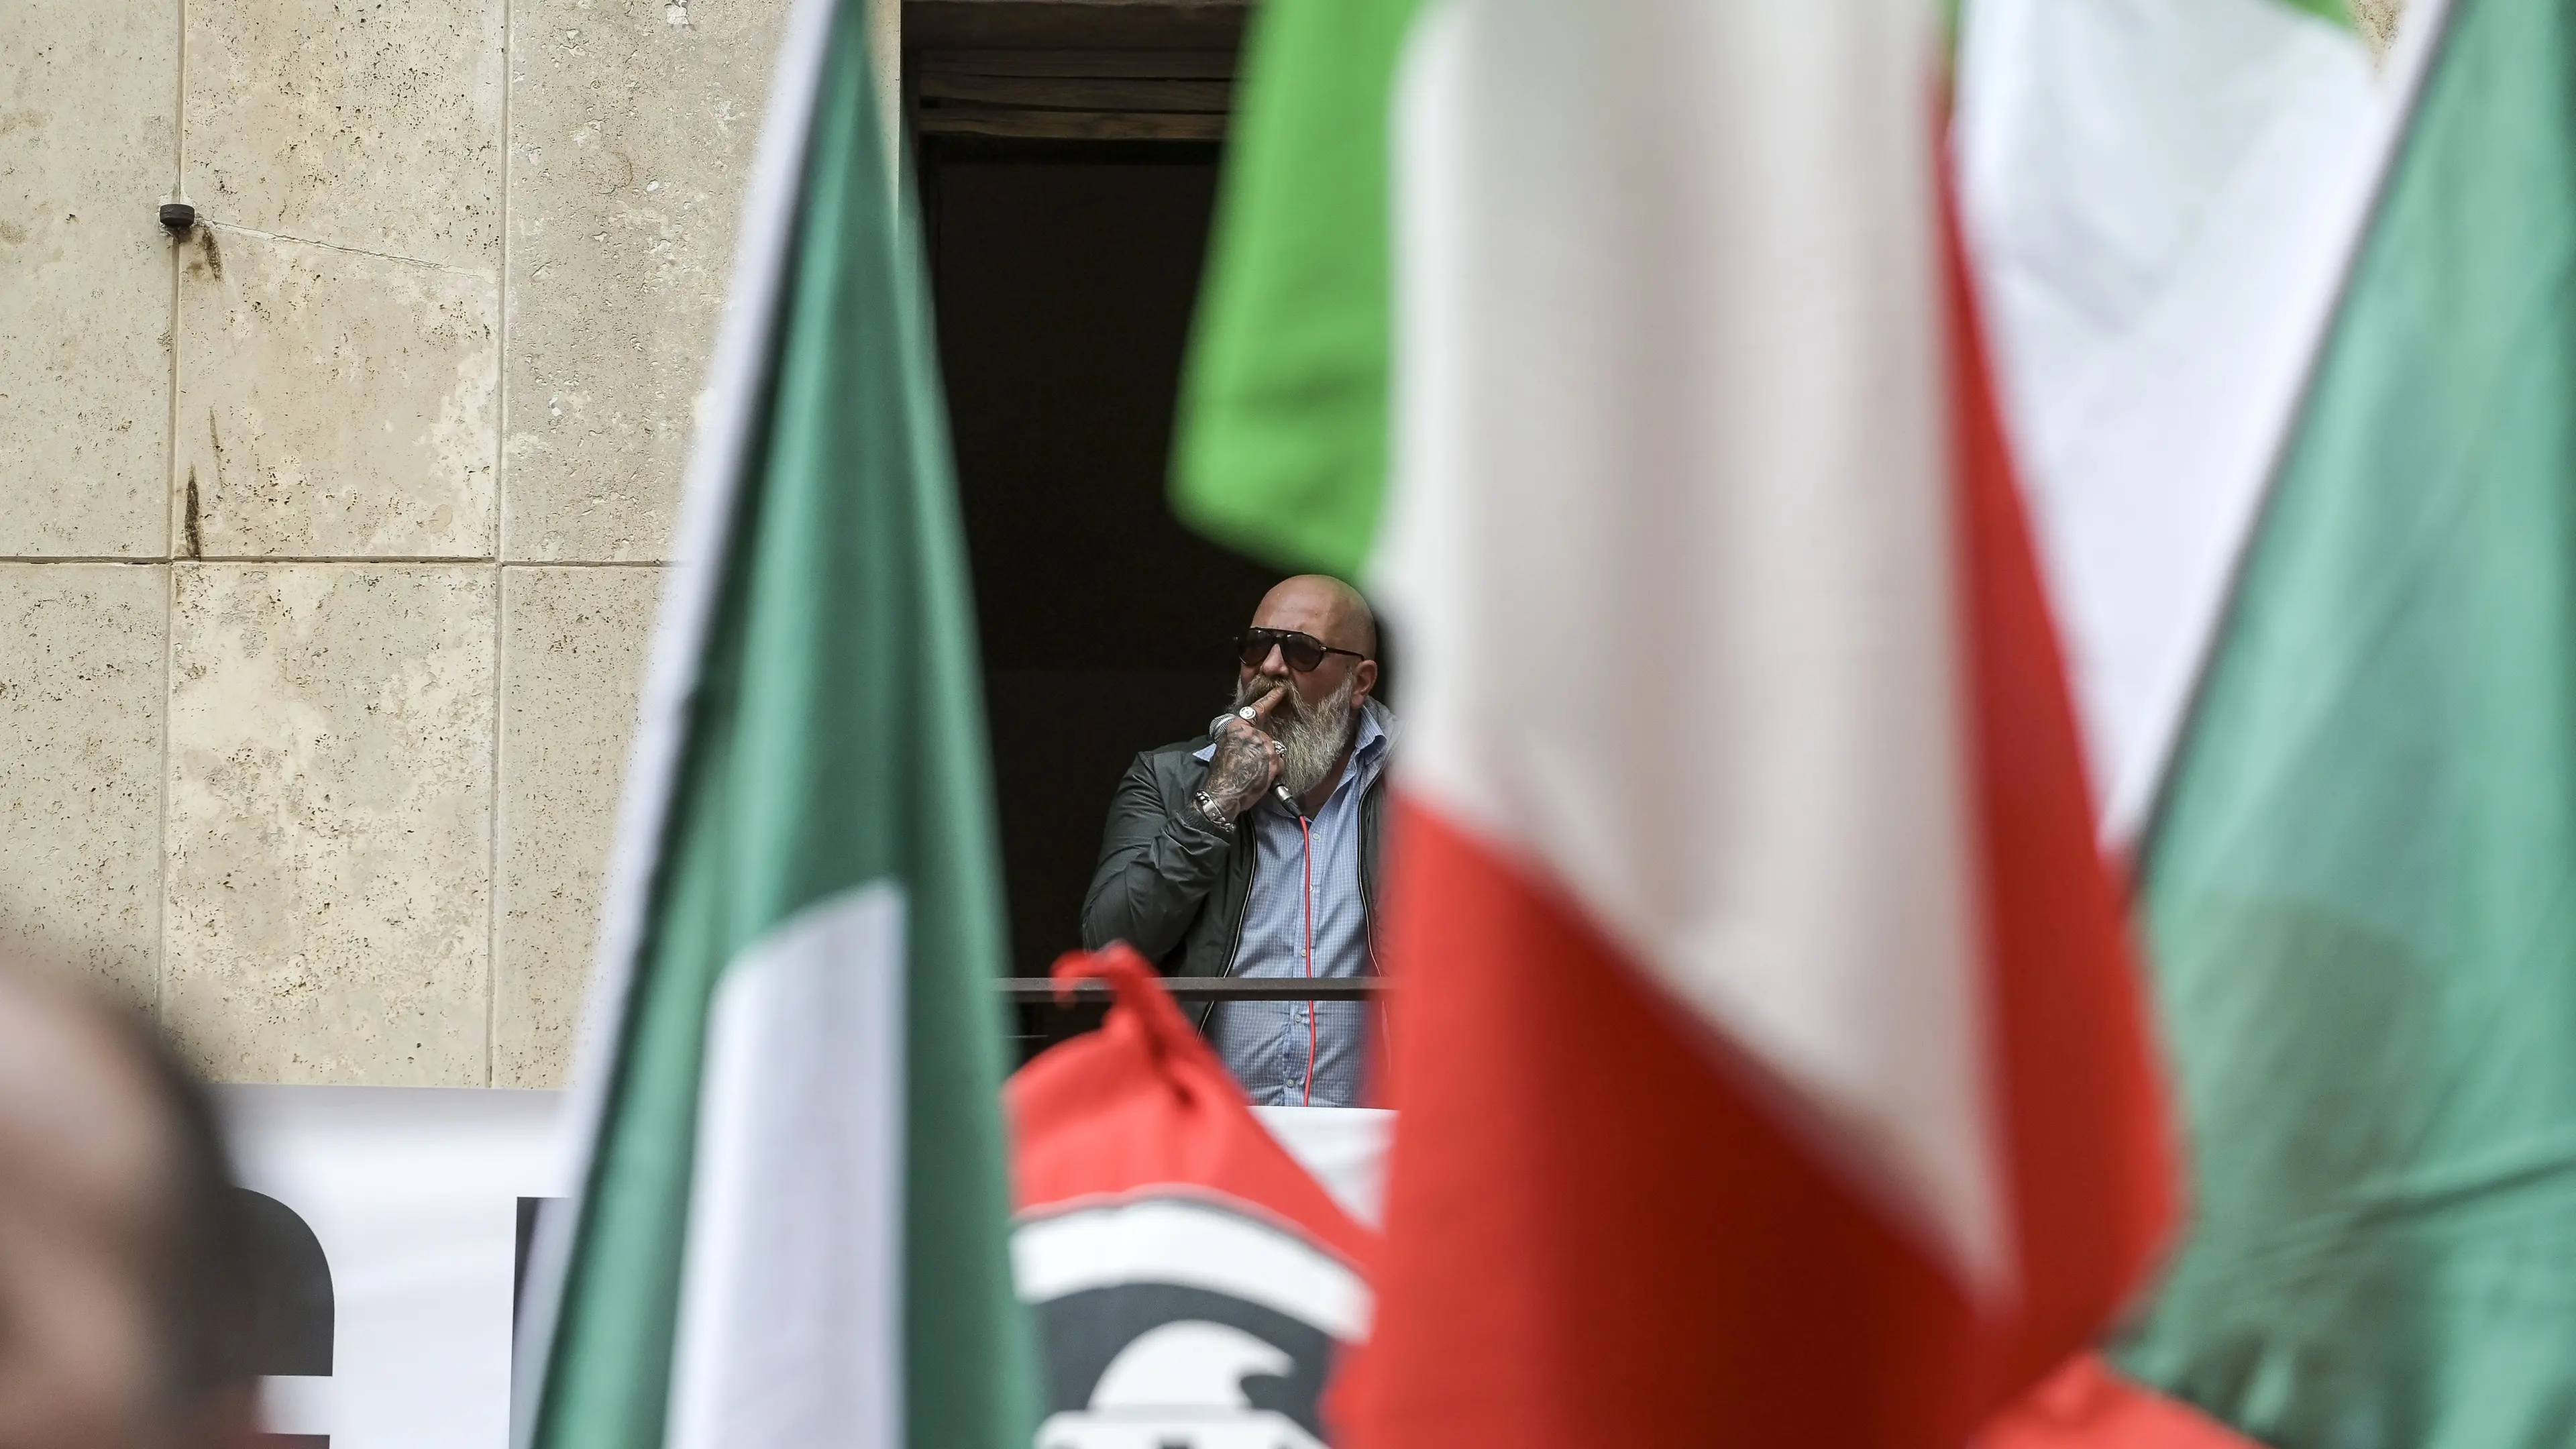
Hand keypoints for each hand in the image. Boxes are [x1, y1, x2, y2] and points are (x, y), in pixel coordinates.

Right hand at [1200, 685, 1286, 821]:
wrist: (1224, 792)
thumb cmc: (1221, 773)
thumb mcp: (1223, 746)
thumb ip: (1238, 736)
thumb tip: (1245, 737)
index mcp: (1238, 727)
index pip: (1258, 709)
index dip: (1271, 699)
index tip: (1281, 691)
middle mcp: (1253, 733)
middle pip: (1266, 736)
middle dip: (1261, 749)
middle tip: (1250, 763)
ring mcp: (1265, 746)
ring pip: (1273, 750)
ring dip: (1267, 760)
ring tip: (1254, 772)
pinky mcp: (1274, 761)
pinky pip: (1279, 763)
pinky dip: (1274, 770)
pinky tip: (1261, 777)